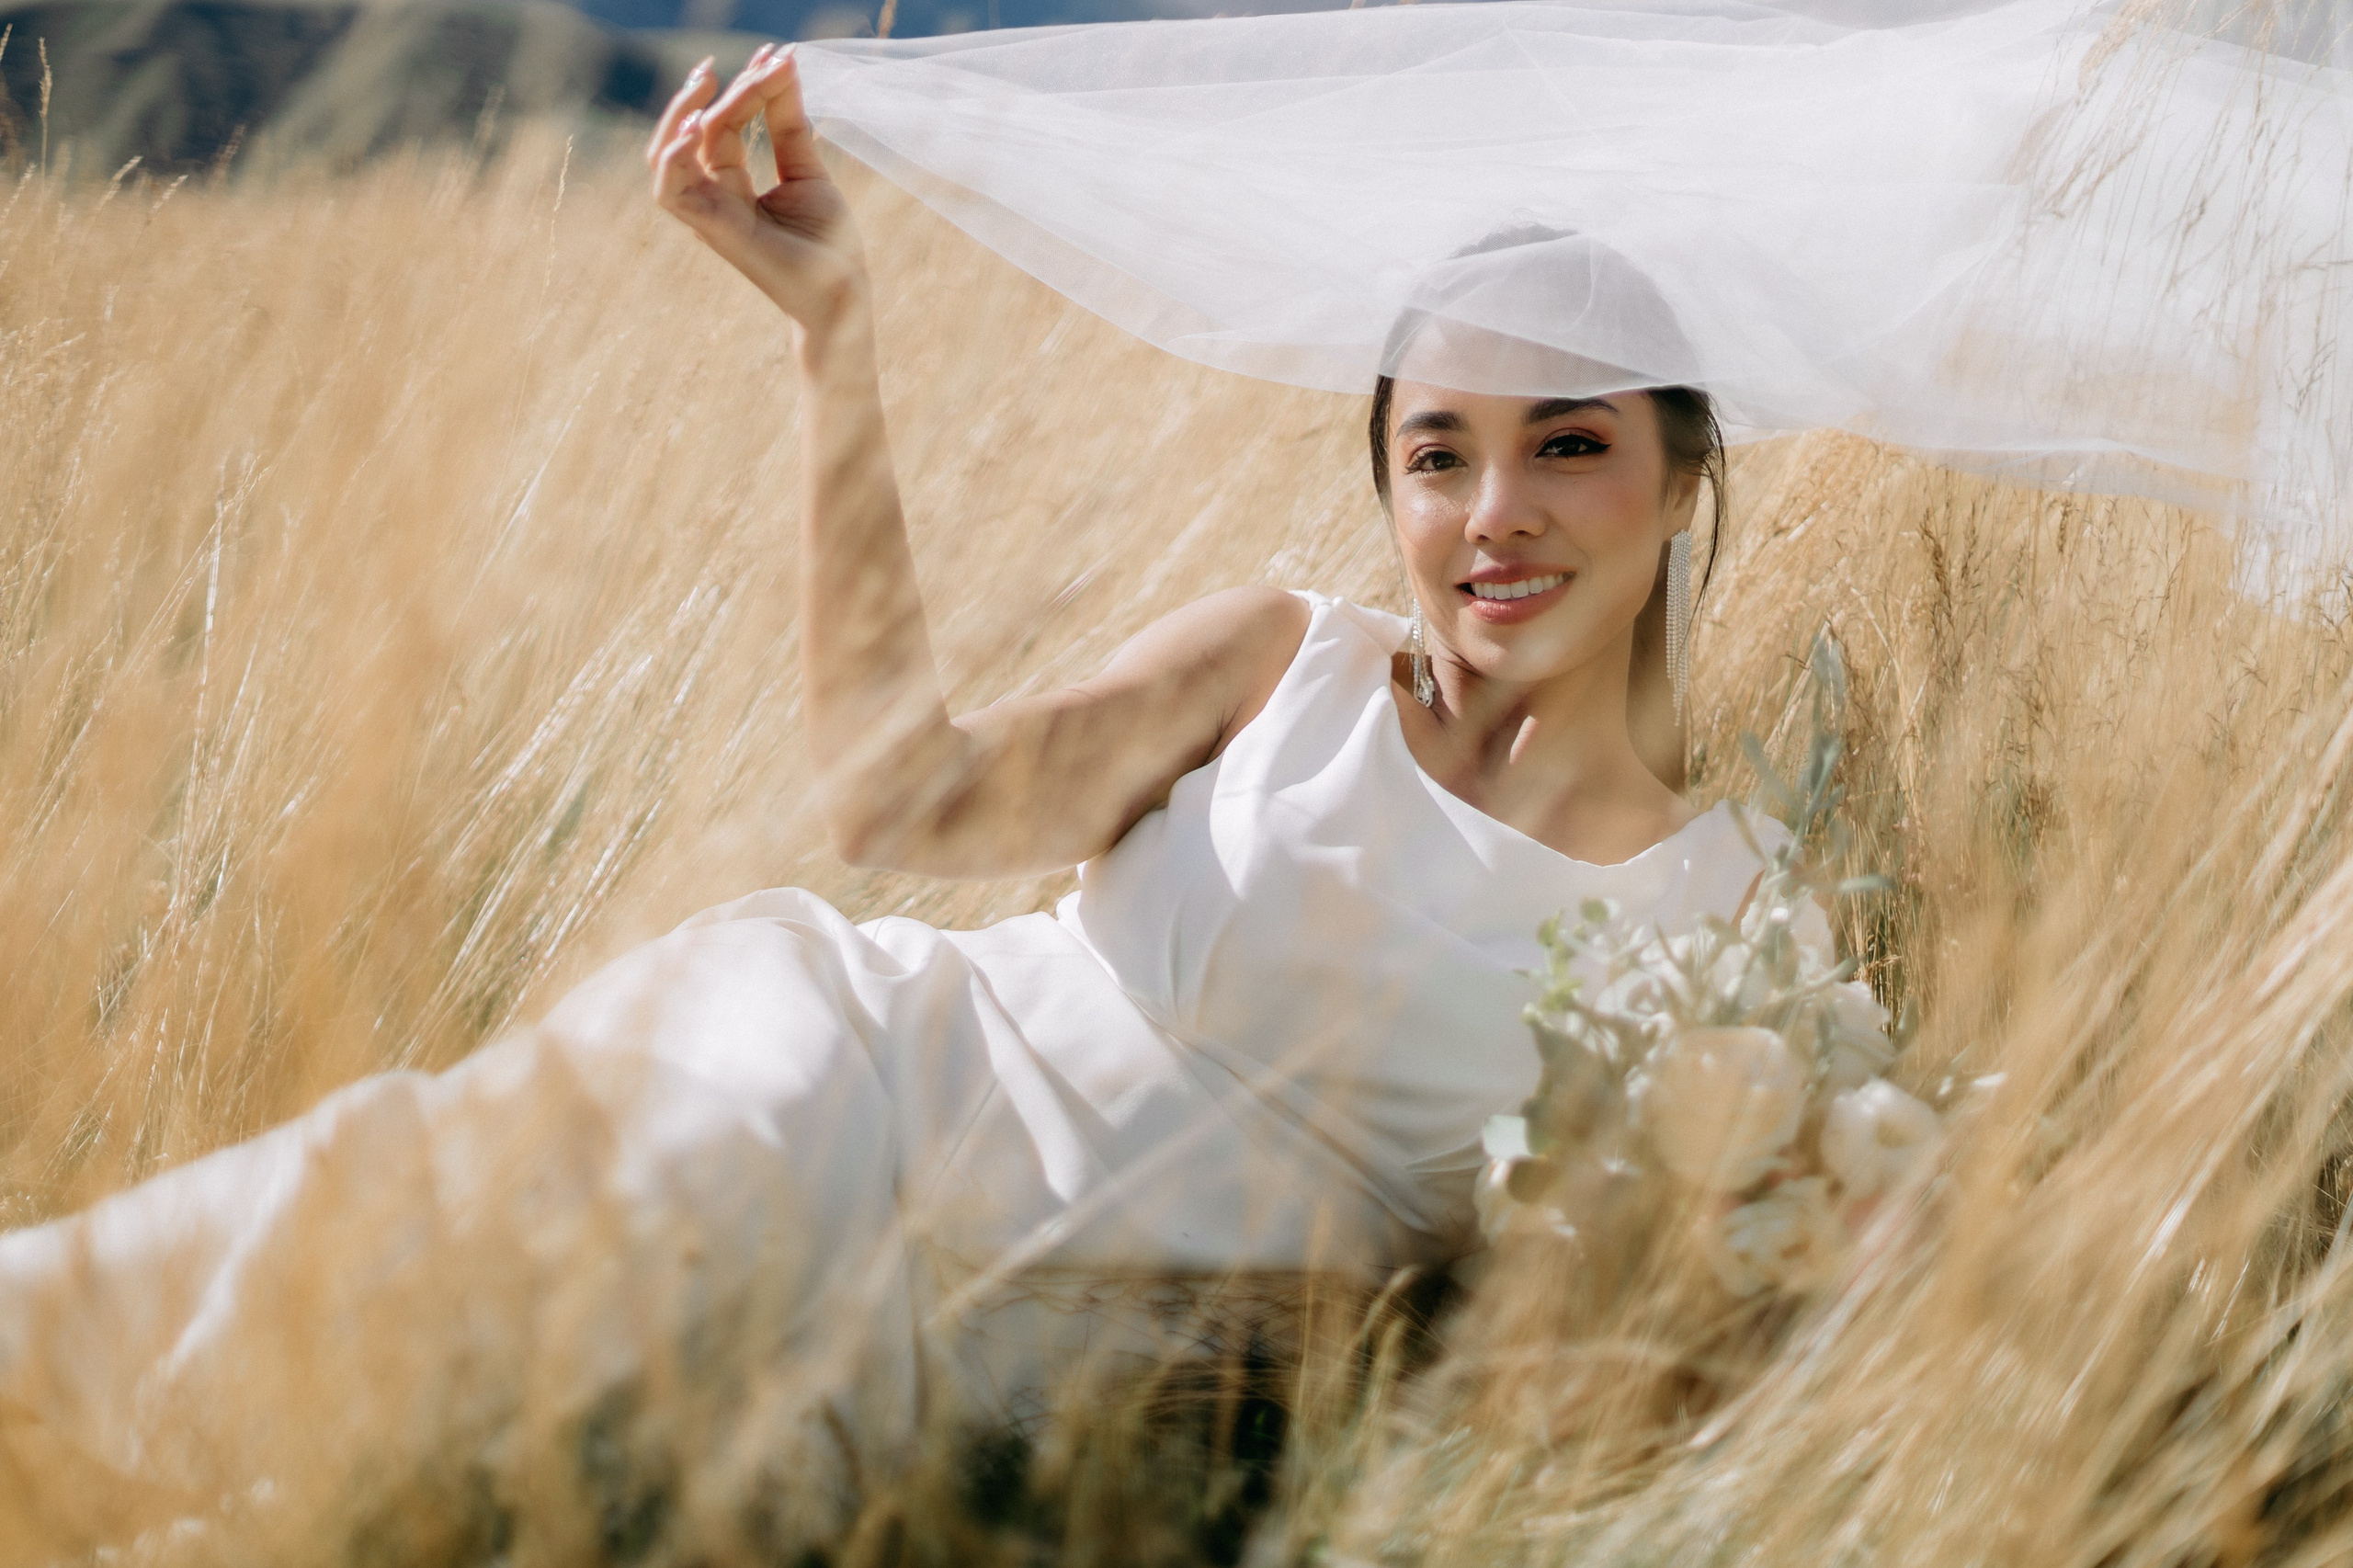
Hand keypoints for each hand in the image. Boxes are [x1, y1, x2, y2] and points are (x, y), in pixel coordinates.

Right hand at [649, 47, 868, 330]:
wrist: (842, 291)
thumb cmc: (825, 240)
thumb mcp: (805, 167)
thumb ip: (786, 119)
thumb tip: (781, 61)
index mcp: (730, 183)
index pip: (722, 124)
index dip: (745, 87)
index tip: (775, 56)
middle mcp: (712, 196)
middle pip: (696, 131)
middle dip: (715, 92)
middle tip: (745, 63)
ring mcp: (708, 214)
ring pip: (666, 155)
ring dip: (679, 114)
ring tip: (706, 82)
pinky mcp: (713, 230)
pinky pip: (671, 192)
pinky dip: (673, 158)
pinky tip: (693, 128)